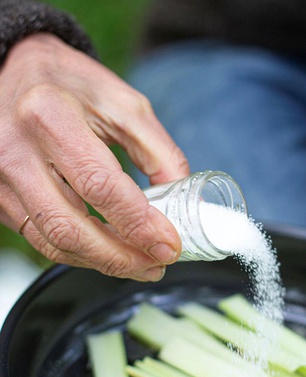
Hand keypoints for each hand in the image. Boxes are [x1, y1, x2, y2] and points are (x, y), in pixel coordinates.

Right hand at [0, 33, 189, 280]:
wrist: (14, 74)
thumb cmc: (72, 86)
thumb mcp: (125, 105)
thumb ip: (160, 152)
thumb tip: (180, 199)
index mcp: (51, 116)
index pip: (100, 186)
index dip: (139, 224)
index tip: (170, 244)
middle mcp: (16, 150)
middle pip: (71, 227)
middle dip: (122, 258)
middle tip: (157, 265)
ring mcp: (1, 178)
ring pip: (54, 242)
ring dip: (103, 263)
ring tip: (141, 265)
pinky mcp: (0, 197)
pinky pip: (42, 239)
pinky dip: (81, 254)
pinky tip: (109, 253)